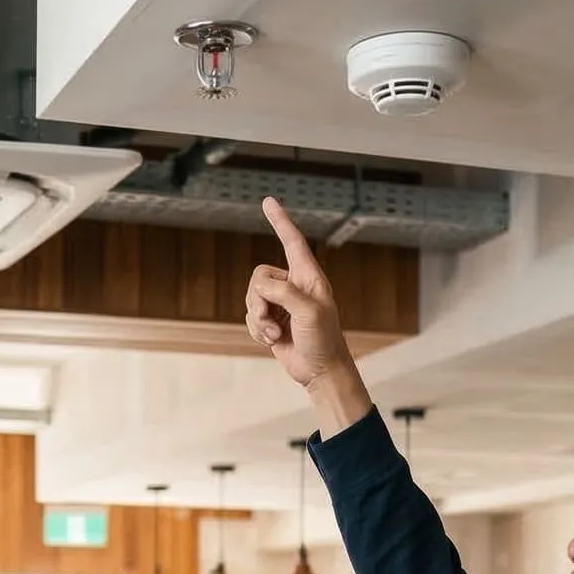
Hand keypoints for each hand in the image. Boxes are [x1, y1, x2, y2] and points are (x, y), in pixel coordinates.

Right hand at [247, 197, 355, 390]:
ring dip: (258, 319)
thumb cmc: (323, 340)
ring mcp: (281, 304)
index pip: (292, 241)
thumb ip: (284, 292)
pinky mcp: (271, 321)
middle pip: (259, 276)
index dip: (280, 221)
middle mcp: (294, 286)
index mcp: (309, 277)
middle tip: (272, 320)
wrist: (319, 371)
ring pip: (252, 297)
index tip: (268, 202)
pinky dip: (256, 330)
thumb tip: (262, 287)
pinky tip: (271, 341)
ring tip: (274, 334)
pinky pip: (251, 316)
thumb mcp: (308, 312)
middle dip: (259, 300)